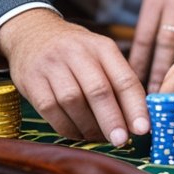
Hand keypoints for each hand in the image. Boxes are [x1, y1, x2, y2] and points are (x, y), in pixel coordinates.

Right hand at [0, 9, 148, 145]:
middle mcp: (77, 52)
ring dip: (89, 126)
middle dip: (111, 120)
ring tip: (100, 138)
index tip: (143, 129)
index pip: (124, 78)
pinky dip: (68, 127)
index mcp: (102, 47)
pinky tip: (78, 133)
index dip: (135, 106)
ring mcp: (52, 65)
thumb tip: (136, 123)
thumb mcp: (100, 55)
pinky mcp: (31, 81)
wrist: (31, 33)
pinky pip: (51, 110)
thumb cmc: (76, 52)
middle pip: (98, 90)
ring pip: (73, 102)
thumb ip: (117, 83)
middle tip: (120, 141)